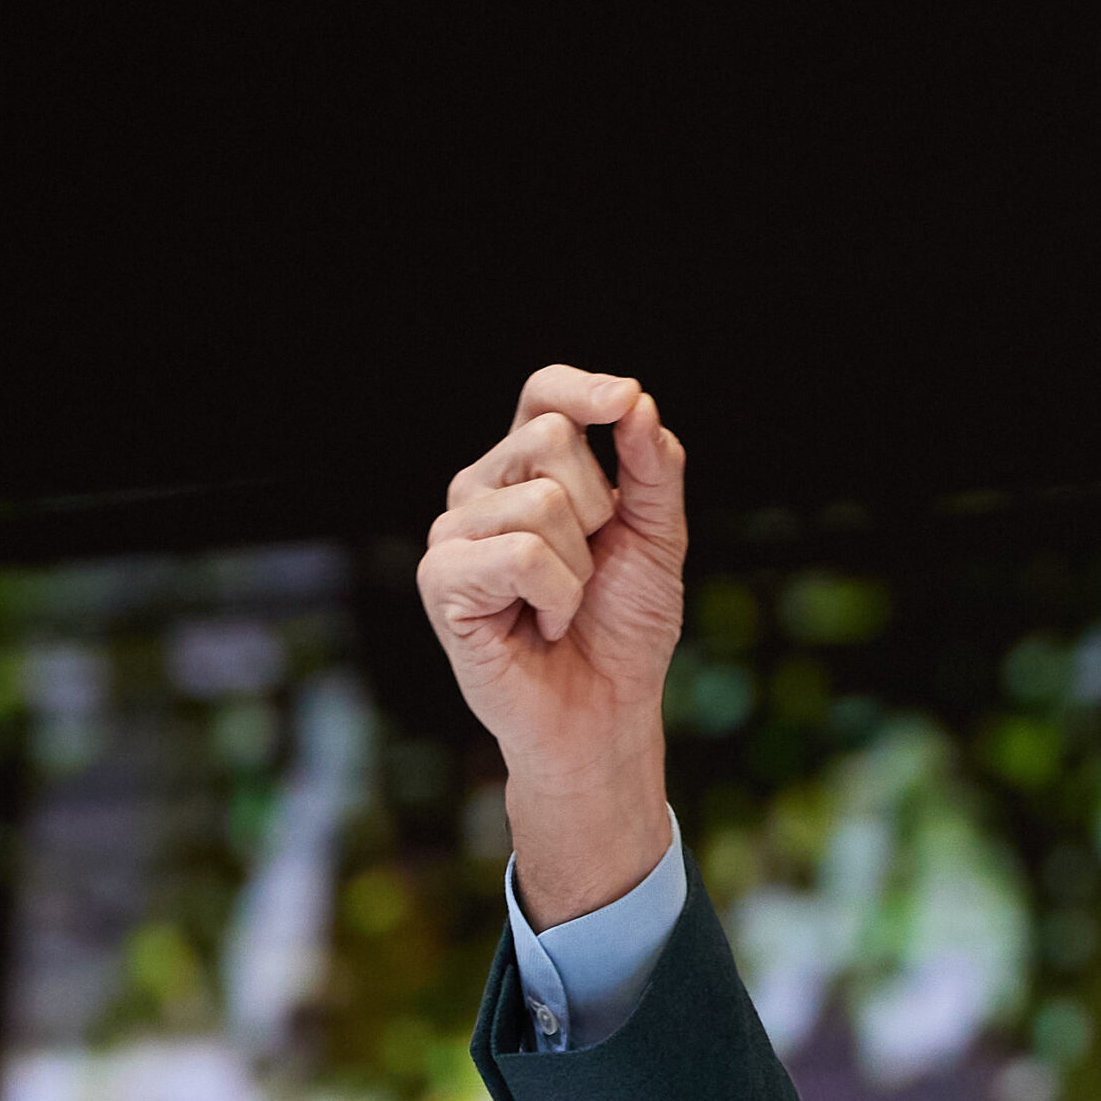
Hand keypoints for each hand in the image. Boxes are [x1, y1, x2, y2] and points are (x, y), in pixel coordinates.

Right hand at [417, 365, 684, 922]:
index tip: (624, 402)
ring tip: (564, 603)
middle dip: (601, 507)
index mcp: (529, 469)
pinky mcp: (442, 580)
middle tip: (591, 566)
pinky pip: (520, 554)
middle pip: (550, 438)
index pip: (542, 394)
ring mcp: (455, 533)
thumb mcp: (658, 537)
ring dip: (579, 567)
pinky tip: (541, 623)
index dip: (582, 389)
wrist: (605, 711)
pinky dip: (555, 595)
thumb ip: (653, 468)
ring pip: (539, 502)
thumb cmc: (624, 626)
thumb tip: (635, 402)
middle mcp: (482, 489)